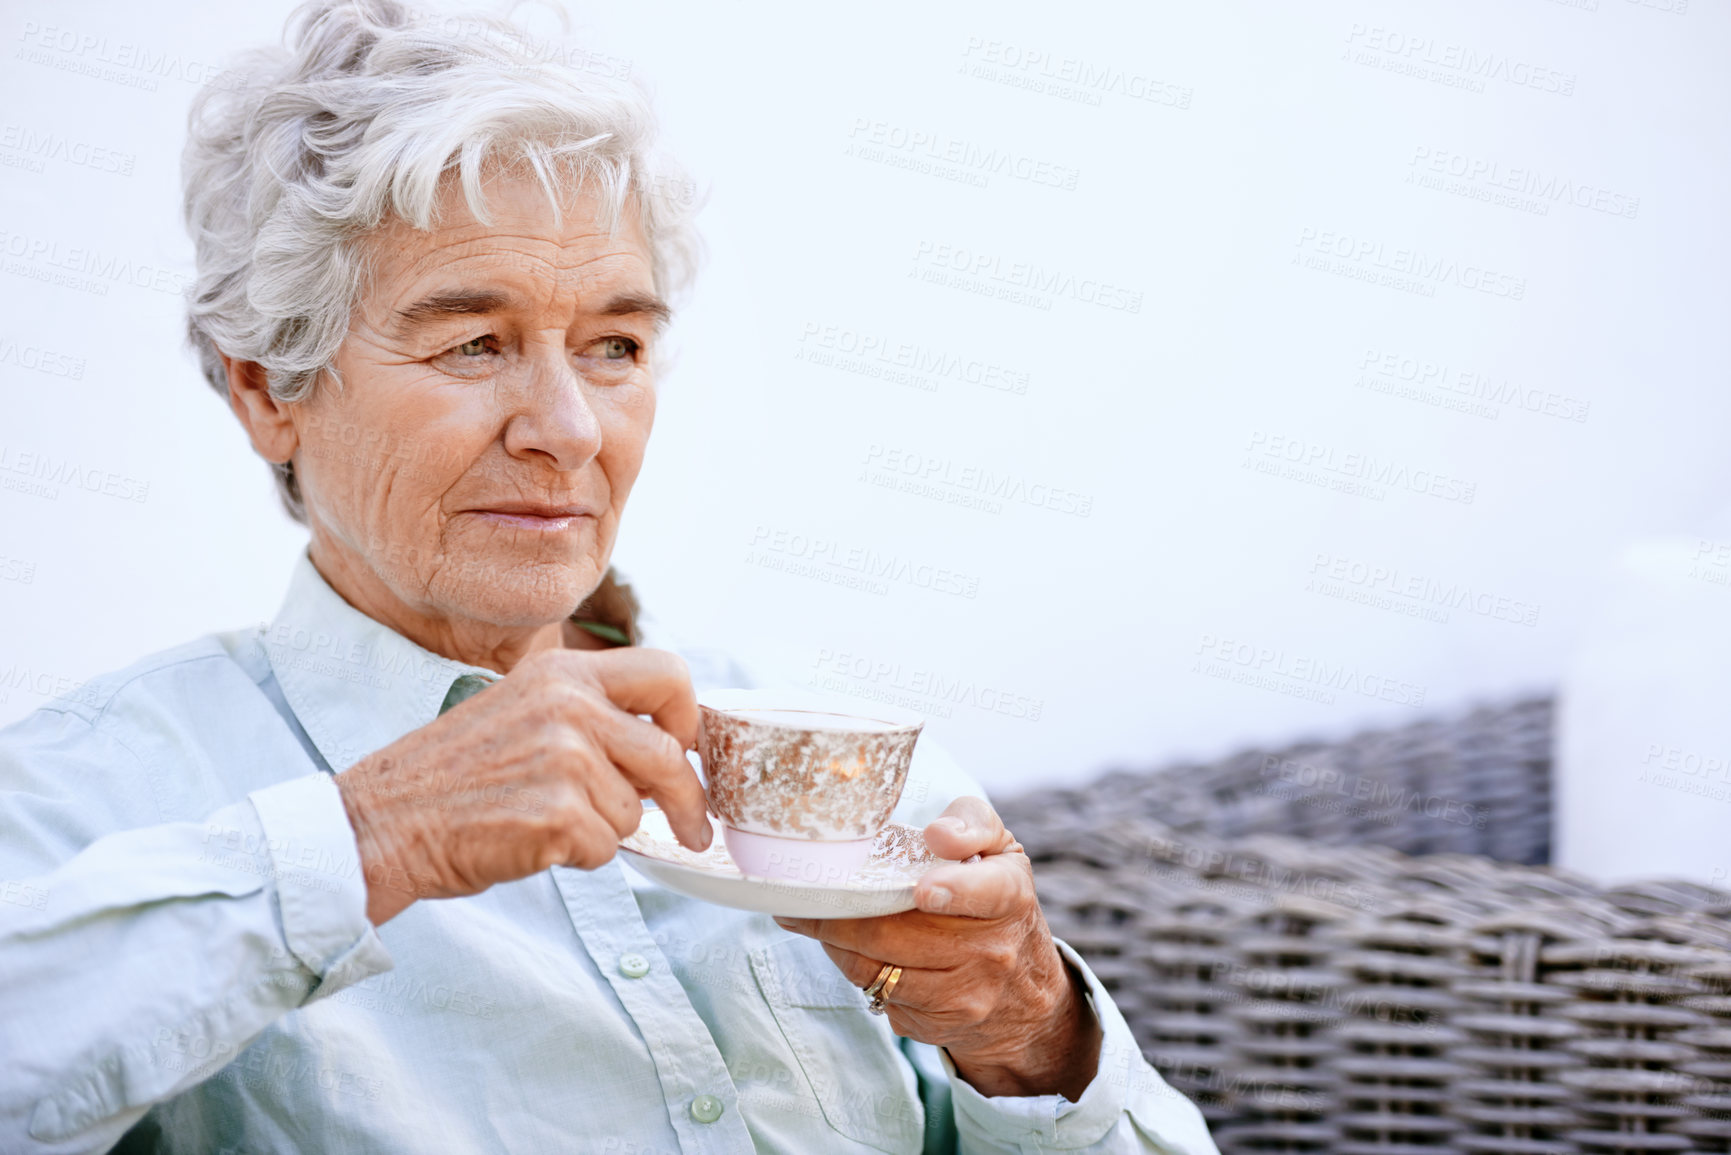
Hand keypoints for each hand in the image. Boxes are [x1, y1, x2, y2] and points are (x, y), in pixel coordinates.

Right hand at [335, 647, 710, 923]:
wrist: (382, 823)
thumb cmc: (452, 778)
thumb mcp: (522, 712)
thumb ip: (590, 717)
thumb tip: (668, 749)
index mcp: (562, 672)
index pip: (668, 672)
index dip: (689, 716)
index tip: (689, 749)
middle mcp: (570, 705)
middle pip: (669, 755)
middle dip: (685, 802)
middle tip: (694, 830)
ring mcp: (565, 758)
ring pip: (635, 812)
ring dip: (603, 830)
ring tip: (541, 818)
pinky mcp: (559, 814)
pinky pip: (606, 848)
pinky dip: (577, 856)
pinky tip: (530, 841)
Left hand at [775, 796, 1102, 1099]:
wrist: (1024, 993)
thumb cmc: (996, 903)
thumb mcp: (1000, 851)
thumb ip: (972, 823)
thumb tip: (938, 834)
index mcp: (1007, 897)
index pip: (983, 893)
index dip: (949, 891)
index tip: (921, 890)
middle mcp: (991, 952)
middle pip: (895, 933)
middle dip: (838, 914)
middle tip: (801, 895)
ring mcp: (963, 996)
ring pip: (874, 968)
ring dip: (834, 941)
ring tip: (812, 917)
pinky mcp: (936, 1025)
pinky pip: (876, 994)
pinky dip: (853, 968)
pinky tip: (847, 948)